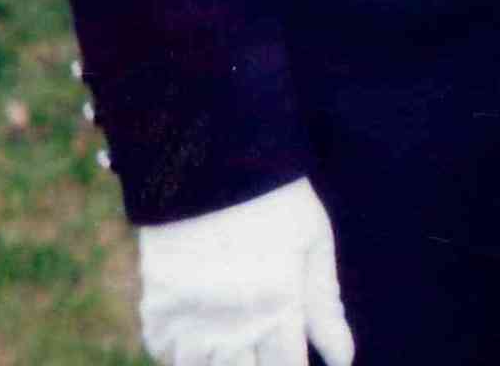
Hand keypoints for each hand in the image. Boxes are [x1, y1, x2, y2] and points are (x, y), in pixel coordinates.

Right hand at [139, 176, 355, 365]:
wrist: (209, 154)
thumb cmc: (274, 194)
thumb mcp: (312, 239)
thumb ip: (325, 304)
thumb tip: (343, 360)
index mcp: (278, 305)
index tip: (291, 357)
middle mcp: (233, 323)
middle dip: (257, 365)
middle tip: (262, 343)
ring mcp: (189, 319)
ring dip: (219, 361)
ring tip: (234, 337)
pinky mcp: (156, 307)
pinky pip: (167, 353)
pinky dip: (183, 350)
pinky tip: (201, 327)